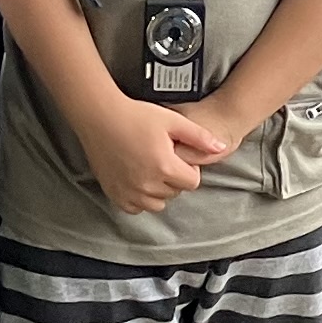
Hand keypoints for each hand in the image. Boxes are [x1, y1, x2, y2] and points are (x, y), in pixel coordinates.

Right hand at [80, 98, 226, 216]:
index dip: (189, 168)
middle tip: (162, 157)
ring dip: (158, 190)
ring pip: (157, 203)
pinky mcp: (114, 193)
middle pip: (175, 192)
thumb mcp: (173, 121)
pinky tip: (137, 179)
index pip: (192, 182)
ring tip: (150, 168)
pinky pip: (135, 207)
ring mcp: (129, 191)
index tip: (177, 155)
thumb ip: (199, 136)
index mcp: (165, 166)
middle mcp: (147, 184)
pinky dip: (139, 198)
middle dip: (174, 178)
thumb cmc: (135, 115)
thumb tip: (221, 147)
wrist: (100, 117)